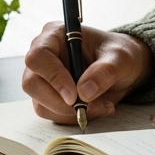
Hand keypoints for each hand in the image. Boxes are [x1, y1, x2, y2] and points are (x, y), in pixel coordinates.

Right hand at [23, 23, 152, 123]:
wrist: (122, 70)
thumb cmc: (118, 55)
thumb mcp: (120, 58)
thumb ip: (104, 71)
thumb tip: (84, 92)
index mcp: (54, 36)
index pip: (38, 57)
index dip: (53, 77)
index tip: (74, 95)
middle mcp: (43, 57)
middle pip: (32, 84)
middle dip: (60, 102)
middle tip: (87, 107)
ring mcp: (43, 79)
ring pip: (41, 104)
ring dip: (71, 113)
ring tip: (101, 106)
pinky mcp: (48, 97)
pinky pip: (52, 115)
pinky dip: (74, 118)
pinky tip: (95, 109)